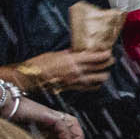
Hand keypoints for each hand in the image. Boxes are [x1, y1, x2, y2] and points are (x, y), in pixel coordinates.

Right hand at [0, 48, 114, 92]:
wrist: (29, 78)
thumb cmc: (38, 64)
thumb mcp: (55, 54)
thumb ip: (69, 53)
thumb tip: (78, 50)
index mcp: (72, 60)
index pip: (96, 57)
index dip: (106, 54)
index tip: (109, 52)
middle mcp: (76, 71)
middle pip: (100, 68)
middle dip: (108, 63)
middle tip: (110, 60)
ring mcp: (75, 81)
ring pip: (98, 79)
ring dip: (104, 74)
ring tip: (105, 71)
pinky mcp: (72, 88)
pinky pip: (90, 87)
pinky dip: (96, 84)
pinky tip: (97, 81)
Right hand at [14, 98, 84, 138]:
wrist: (3, 108)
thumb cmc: (11, 122)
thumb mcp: (29, 138)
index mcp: (49, 122)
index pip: (68, 128)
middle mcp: (52, 117)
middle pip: (74, 124)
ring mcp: (51, 115)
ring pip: (72, 123)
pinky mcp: (49, 115)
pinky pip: (63, 125)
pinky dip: (66, 137)